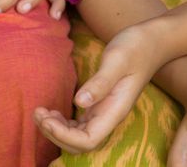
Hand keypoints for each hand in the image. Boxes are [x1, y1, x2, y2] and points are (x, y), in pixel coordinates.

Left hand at [33, 23, 162, 152]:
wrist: (148, 42)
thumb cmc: (134, 48)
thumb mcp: (116, 61)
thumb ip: (100, 82)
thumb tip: (79, 102)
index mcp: (114, 111)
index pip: (88, 140)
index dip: (64, 136)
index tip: (46, 118)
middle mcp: (109, 117)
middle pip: (80, 144)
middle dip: (55, 135)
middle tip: (37, 113)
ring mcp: (103, 112)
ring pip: (77, 136)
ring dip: (56, 130)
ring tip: (40, 112)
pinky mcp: (98, 105)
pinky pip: (78, 125)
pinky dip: (62, 123)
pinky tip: (51, 111)